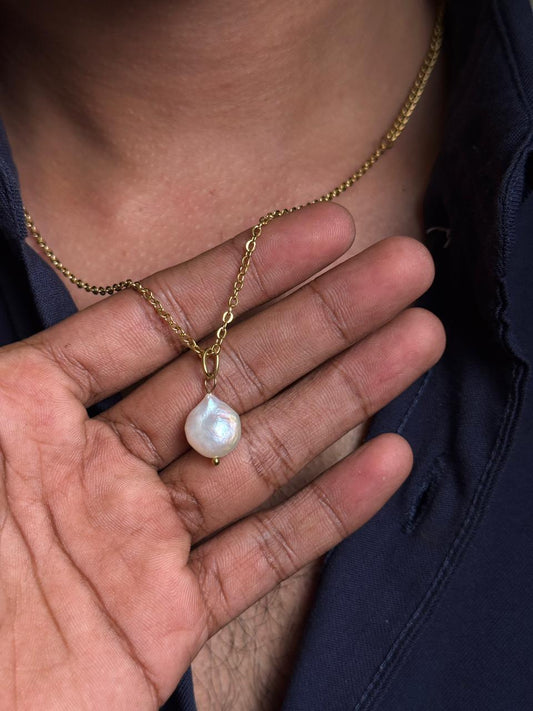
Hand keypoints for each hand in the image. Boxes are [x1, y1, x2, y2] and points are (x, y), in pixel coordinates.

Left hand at [0, 203, 444, 709]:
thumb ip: (3, 376)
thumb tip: (49, 286)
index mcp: (29, 413)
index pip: (157, 319)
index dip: (242, 272)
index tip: (319, 232)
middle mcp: (97, 465)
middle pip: (232, 376)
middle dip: (321, 318)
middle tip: (398, 269)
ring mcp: (141, 540)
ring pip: (261, 454)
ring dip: (346, 395)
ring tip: (417, 339)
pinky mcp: (169, 620)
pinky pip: (261, 556)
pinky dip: (326, 512)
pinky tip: (387, 459)